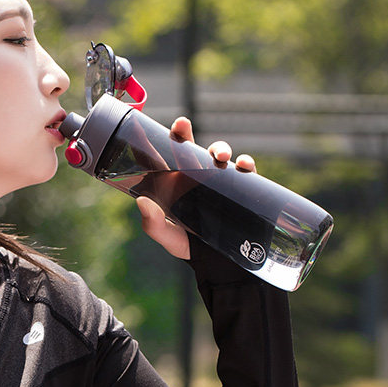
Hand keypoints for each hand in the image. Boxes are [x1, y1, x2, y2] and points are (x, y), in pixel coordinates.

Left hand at [136, 116, 256, 259]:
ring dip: (219, 149)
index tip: (154, 127)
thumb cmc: (188, 245)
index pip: (164, 156)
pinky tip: (244, 166)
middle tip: (182, 126)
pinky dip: (246, 164)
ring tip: (220, 157)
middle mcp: (195, 176)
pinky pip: (244, 170)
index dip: (160, 140)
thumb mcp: (168, 237)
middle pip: (189, 147)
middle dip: (185, 133)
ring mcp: (218, 179)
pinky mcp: (240, 187)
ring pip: (218, 155)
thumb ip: (153, 224)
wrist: (218, 261)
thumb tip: (142, 203)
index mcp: (174, 182)